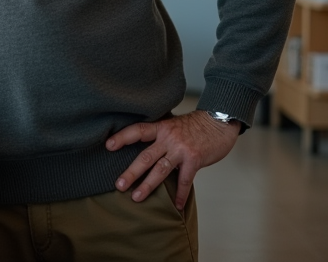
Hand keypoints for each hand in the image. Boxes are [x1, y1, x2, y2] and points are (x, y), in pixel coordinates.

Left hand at [106, 111, 239, 209]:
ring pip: (161, 170)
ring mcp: (181, 149)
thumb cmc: (196, 125)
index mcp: (161, 127)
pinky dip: (180, 194)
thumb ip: (160, 134)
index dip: (122, 137)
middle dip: (131, 172)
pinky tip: (177, 205)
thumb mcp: (173, 124)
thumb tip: (144, 144)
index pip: (137, 130)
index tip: (108, 146)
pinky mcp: (195, 159)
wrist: (219, 122)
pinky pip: (185, 180)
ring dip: (148, 185)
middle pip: (145, 156)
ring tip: (137, 197)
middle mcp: (168, 138)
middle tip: (119, 185)